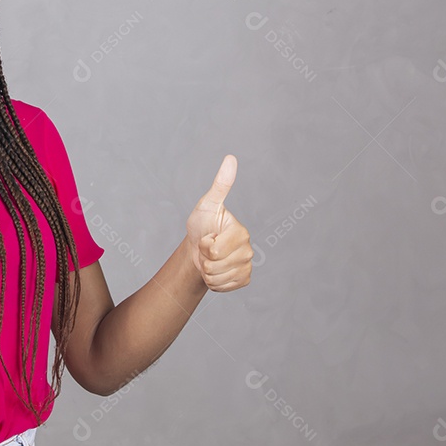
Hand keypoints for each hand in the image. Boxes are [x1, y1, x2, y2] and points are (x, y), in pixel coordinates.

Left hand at [185, 155, 252, 291]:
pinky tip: (215, 269)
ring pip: (216, 278)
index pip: (214, 250)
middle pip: (214, 265)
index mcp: (241, 232)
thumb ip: (220, 185)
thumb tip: (231, 158)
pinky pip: (222, 287)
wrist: (197, 247)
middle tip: (208, 248)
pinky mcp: (243, 280)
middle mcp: (248, 250)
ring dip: (207, 271)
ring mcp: (246, 266)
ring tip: (210, 258)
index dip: (204, 244)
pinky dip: (213, 282)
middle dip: (204, 258)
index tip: (209, 235)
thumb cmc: (202, 224)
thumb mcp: (207, 204)